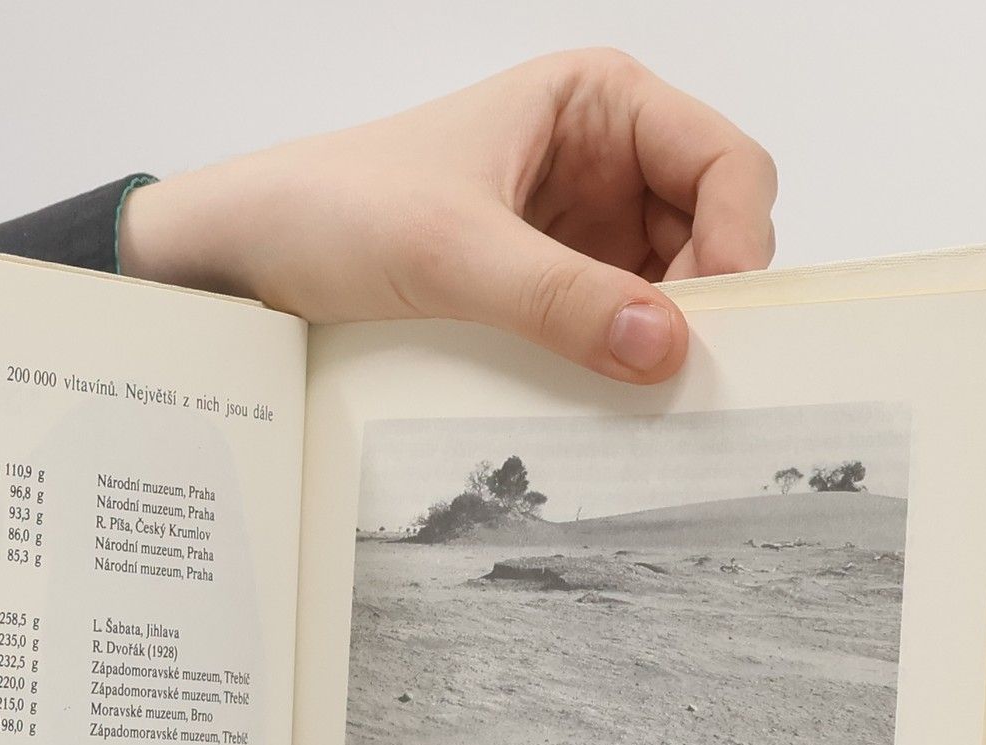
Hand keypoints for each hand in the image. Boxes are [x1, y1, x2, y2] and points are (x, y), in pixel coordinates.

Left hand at [118, 49, 776, 385]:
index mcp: (597, 103)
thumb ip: (561, 298)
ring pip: (671, 291)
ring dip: (665, 344)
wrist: (248, 255)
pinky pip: (614, 329)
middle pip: (712, 234)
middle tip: (681, 379)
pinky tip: (604, 402)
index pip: (726, 164)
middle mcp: (602, 160)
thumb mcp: (452, 252)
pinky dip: (620, 365)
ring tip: (640, 400)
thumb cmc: (334, 210)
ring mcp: (579, 230)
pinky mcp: (547, 290)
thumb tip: (668, 346)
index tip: (712, 324)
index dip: (737, 243)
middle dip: (708, 304)